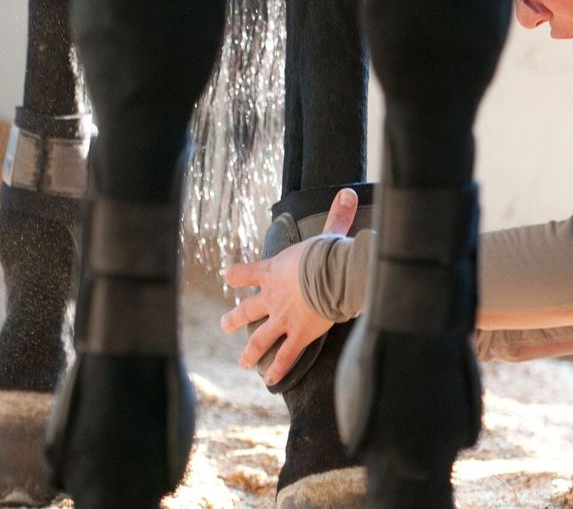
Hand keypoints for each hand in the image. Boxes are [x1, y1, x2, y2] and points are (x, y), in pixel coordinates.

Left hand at [220, 188, 358, 384]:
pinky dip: (277, 368)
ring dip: (250, 351)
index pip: (245, 273)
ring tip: (243, 361)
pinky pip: (285, 356)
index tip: (230, 277)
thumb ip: (336, 216)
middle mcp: (271, 298)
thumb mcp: (328, 233)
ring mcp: (282, 319)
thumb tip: (347, 192)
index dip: (236, 275)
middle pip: (246, 310)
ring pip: (260, 338)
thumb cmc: (326, 253)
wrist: (330, 276)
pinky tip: (270, 380)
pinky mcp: (298, 335)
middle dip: (234, 318)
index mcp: (273, 272)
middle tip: (225, 324)